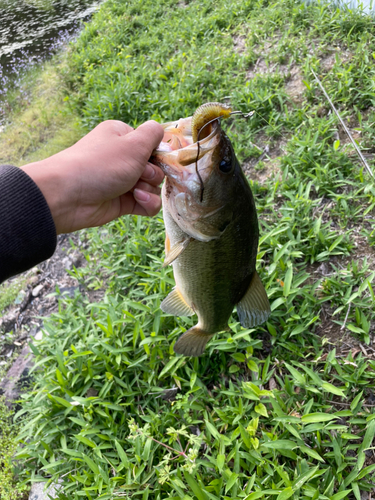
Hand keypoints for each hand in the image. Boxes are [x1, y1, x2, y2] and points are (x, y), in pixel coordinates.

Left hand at [21, 120, 164, 234]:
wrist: (68, 196)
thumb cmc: (101, 164)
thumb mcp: (133, 143)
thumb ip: (153, 134)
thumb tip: (161, 129)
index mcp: (123, 137)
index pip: (151, 144)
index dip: (158, 153)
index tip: (156, 158)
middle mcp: (123, 158)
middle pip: (155, 167)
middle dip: (152, 173)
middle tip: (139, 174)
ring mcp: (123, 181)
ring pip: (153, 187)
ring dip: (149, 189)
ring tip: (135, 191)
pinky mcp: (122, 202)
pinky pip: (147, 203)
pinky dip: (147, 203)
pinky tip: (137, 200)